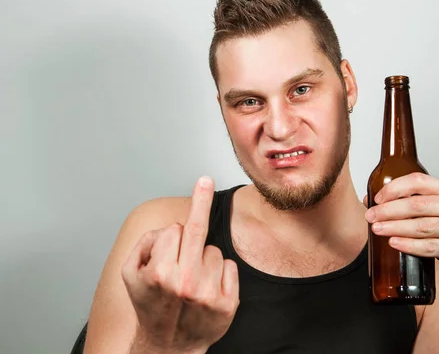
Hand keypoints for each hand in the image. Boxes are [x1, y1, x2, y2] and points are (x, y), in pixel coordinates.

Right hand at [122, 176, 238, 352]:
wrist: (168, 345)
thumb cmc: (150, 305)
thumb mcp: (131, 275)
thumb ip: (146, 244)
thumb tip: (171, 226)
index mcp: (160, 273)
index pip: (174, 230)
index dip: (171, 235)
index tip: (196, 189)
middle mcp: (185, 282)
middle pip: (197, 231)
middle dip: (200, 200)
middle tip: (205, 180)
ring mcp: (208, 293)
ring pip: (214, 251)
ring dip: (203, 260)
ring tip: (191, 282)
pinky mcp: (228, 304)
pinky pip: (229, 267)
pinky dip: (220, 273)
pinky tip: (207, 290)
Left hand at [364, 172, 438, 289]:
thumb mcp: (432, 214)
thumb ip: (407, 205)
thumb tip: (369, 200)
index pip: (419, 181)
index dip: (395, 188)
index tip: (378, 198)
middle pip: (418, 205)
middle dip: (389, 210)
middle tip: (371, 216)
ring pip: (423, 226)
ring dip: (396, 227)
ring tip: (378, 229)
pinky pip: (430, 246)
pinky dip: (409, 245)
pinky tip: (394, 243)